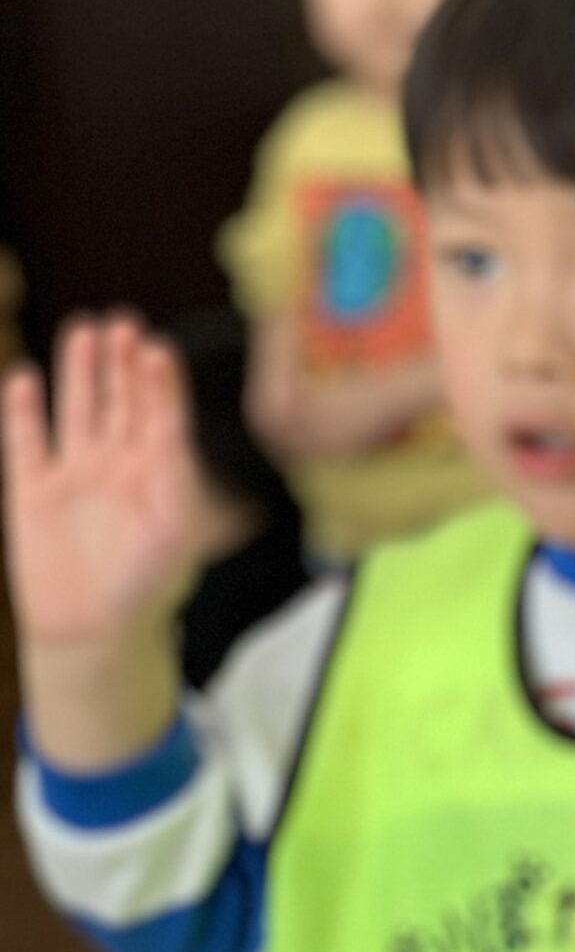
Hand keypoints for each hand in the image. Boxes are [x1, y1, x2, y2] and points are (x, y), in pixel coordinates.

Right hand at [4, 314, 198, 651]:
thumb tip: (170, 428)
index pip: (159, 415)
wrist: (93, 629)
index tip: (159, 348)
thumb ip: (174, 477)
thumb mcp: (174, 528)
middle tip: (123, 323)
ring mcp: (71, 475)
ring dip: (79, 372)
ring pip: (75, 411)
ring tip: (84, 330)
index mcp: (156, 474)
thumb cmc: (145, 583)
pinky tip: (24, 378)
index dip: (159, 382)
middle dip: (122, 364)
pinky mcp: (29, 491)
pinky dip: (23, 411)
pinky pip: (24, 443)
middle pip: (119, 402)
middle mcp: (115, 467)